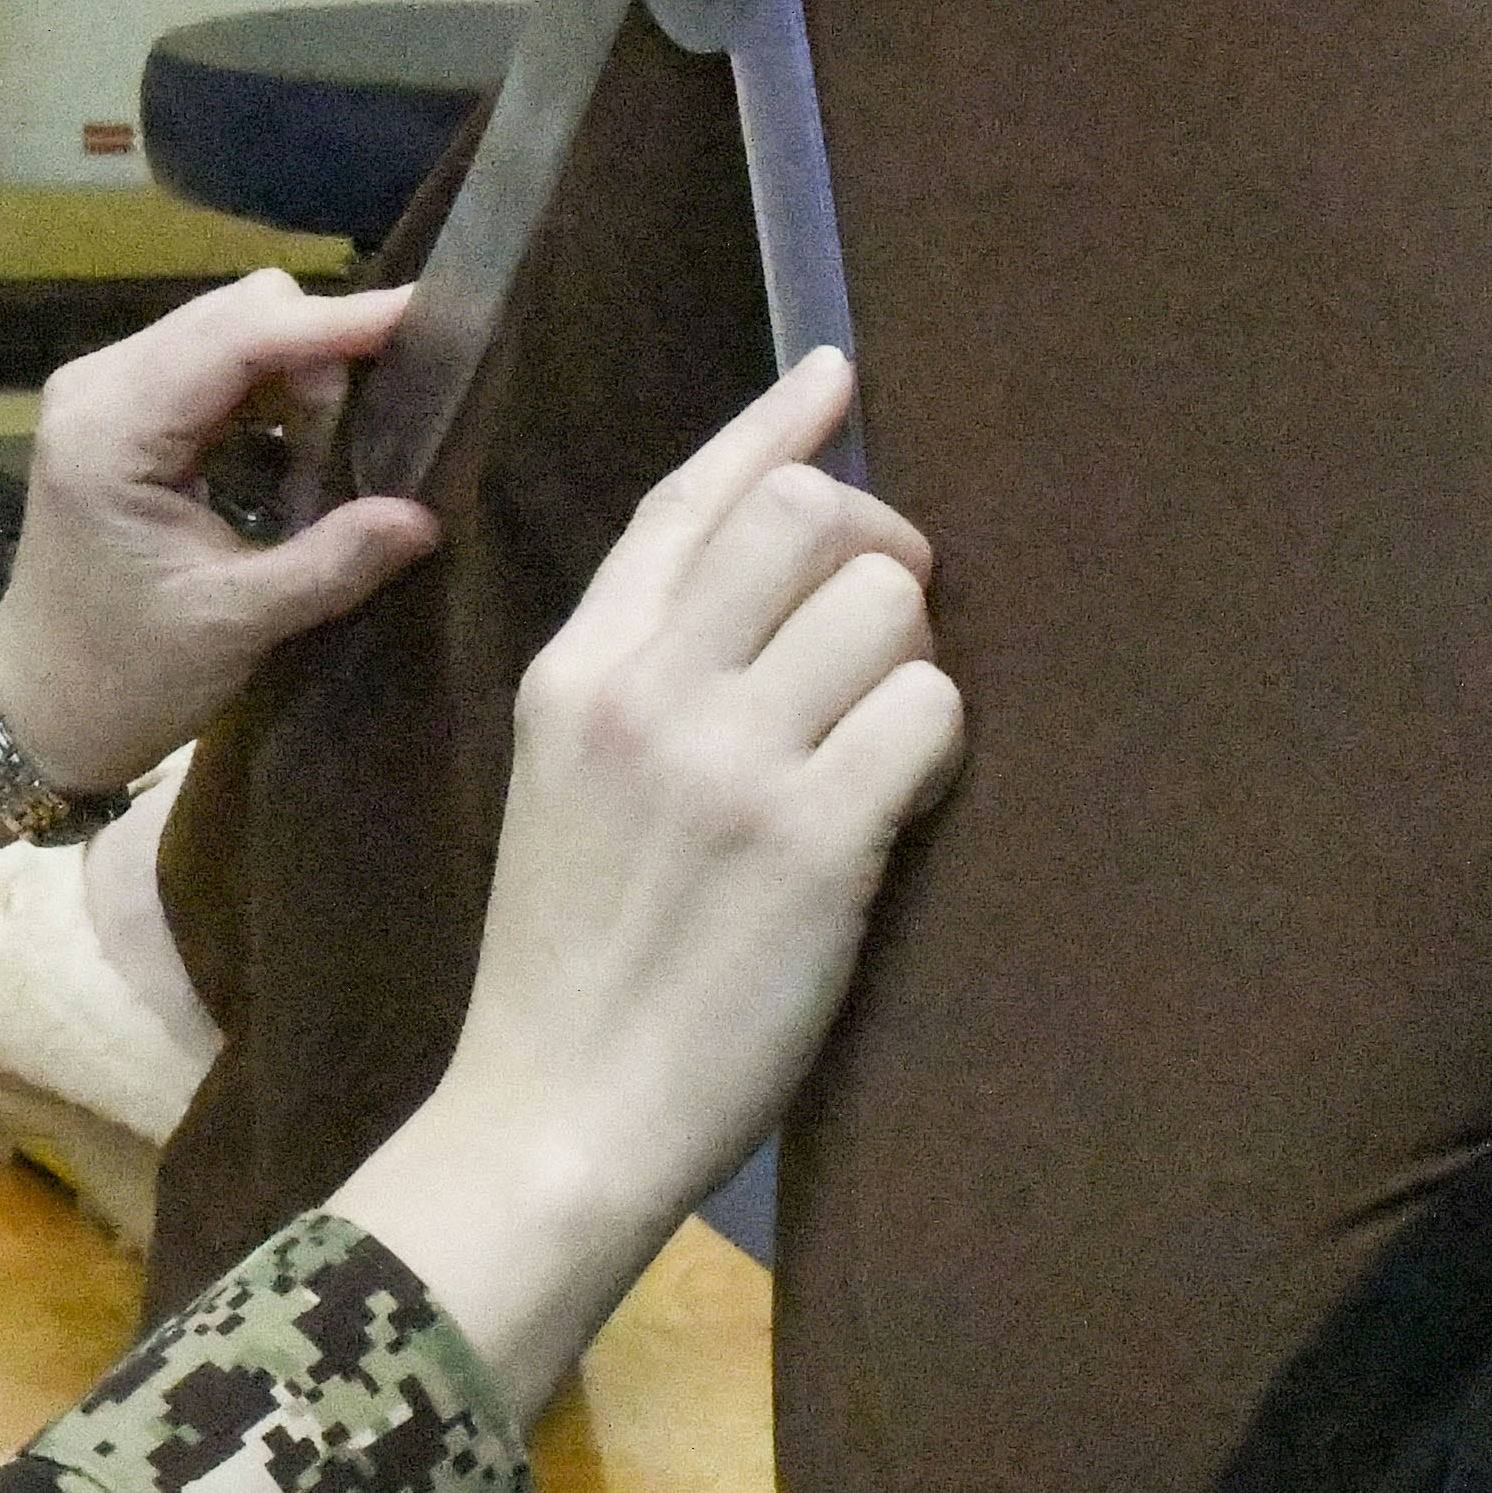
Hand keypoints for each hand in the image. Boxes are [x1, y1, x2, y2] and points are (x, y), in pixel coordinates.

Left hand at [0, 272, 442, 811]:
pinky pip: (212, 362)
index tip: (423, 317)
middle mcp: (97, 386)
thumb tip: (426, 515)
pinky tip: (306, 441)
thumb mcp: (235, 625)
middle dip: (321, 346)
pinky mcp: (119, 410)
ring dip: (299, 366)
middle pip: (235, 314)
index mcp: (110, 431)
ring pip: (228, 328)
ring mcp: (103, 391)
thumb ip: (329, 563)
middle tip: (380, 421)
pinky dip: (270, 385)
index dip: (333, 322)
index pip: (235, 338)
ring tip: (342, 444)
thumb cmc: (126, 677)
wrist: (40, 709)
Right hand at [329, 351, 954, 1399]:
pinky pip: (930, 713)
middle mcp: (646, 690)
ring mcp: (729, 759)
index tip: (838, 378)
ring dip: (913, 660)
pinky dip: (934, 747)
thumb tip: (768, 586)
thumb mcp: (562, 782)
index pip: (688, 501)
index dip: (775, 426)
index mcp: (576, 671)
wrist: (556, 1114)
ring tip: (878, 742)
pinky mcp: (813, 836)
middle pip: (807, 516)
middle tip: (889, 627)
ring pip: (886, 604)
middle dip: (879, 549)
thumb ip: (642, 679)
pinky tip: (894, 806)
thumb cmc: (569, 964)